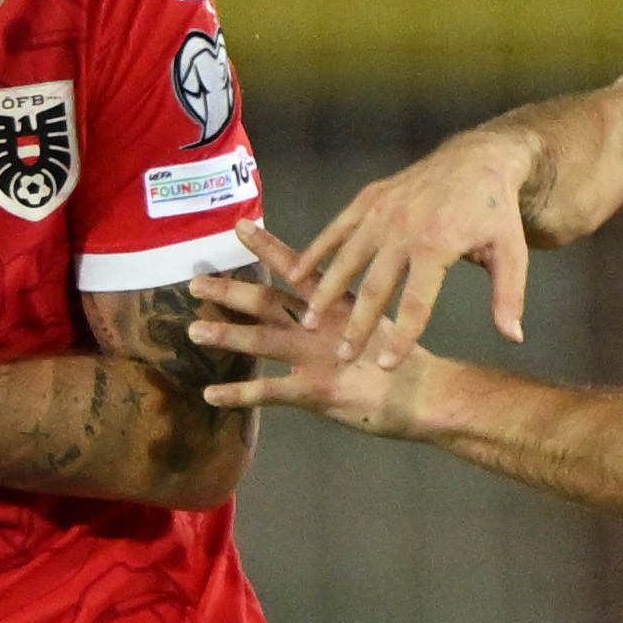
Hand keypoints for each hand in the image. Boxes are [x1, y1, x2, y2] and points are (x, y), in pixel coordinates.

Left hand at [190, 222, 430, 437]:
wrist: (430, 394)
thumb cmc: (408, 360)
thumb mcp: (381, 321)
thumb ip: (352, 309)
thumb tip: (337, 296)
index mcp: (338, 303)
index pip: (297, 267)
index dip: (266, 246)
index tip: (239, 227)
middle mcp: (322, 323)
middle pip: (267, 302)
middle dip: (229, 292)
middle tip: (193, 283)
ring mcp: (316, 356)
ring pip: (260, 341)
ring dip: (224, 335)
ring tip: (192, 332)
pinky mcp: (315, 390)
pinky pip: (267, 392)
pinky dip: (236, 393)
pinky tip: (209, 394)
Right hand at [289, 128, 535, 368]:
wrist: (479, 158)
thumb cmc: (495, 211)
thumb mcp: (511, 251)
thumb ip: (508, 295)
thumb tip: (512, 337)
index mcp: (438, 246)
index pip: (416, 303)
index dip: (401, 336)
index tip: (386, 365)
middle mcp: (404, 230)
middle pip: (376, 287)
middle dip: (357, 324)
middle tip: (342, 356)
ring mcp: (382, 212)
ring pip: (347, 259)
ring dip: (326, 292)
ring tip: (309, 321)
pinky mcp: (369, 199)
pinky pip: (337, 228)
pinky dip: (315, 250)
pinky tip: (295, 274)